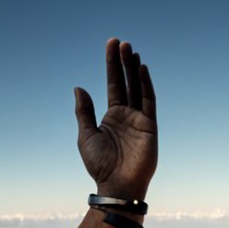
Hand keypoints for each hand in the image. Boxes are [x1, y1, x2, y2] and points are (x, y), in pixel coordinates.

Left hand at [74, 39, 157, 201]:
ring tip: (130, 50)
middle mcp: (127, 114)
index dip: (111, 65)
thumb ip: (84, 112)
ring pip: (138, 87)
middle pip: (126, 82)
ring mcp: (139, 119)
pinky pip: (149, 101)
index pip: (113, 84)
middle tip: (121, 42)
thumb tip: (78, 88)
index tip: (111, 45)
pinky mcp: (150, 125)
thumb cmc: (100, 164)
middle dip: (124, 62)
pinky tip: (141, 69)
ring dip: (135, 68)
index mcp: (112, 116)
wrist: (116, 184)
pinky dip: (146, 84)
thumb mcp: (86, 135)